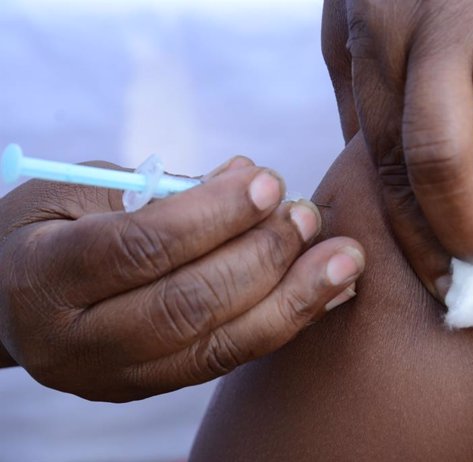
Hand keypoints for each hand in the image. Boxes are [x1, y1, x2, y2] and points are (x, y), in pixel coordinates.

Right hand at [0, 158, 363, 400]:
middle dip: (261, 257)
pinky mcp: (155, 388)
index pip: (138, 248)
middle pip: (186, 306)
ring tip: (345, 258)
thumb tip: (249, 176)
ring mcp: (118, 378)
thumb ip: (163, 188)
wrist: (16, 299)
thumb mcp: (82, 191)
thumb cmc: (52, 228)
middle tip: (306, 216)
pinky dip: (287, 322)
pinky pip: (230, 359)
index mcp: (45, 277)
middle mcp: (77, 343)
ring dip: (294, 299)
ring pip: (219, 346)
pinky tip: (330, 291)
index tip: (268, 183)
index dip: (212, 215)